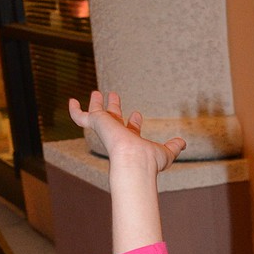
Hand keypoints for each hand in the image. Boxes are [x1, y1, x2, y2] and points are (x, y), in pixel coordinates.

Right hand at [68, 90, 185, 172]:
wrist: (134, 161)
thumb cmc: (150, 160)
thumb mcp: (166, 152)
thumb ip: (173, 147)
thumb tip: (183, 143)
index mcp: (131, 141)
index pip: (131, 130)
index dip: (134, 123)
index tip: (137, 114)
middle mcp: (118, 135)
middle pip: (114, 119)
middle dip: (115, 108)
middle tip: (113, 97)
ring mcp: (106, 129)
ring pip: (98, 115)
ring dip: (97, 104)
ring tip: (96, 93)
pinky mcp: (96, 123)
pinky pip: (80, 116)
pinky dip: (74, 110)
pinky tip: (70, 101)